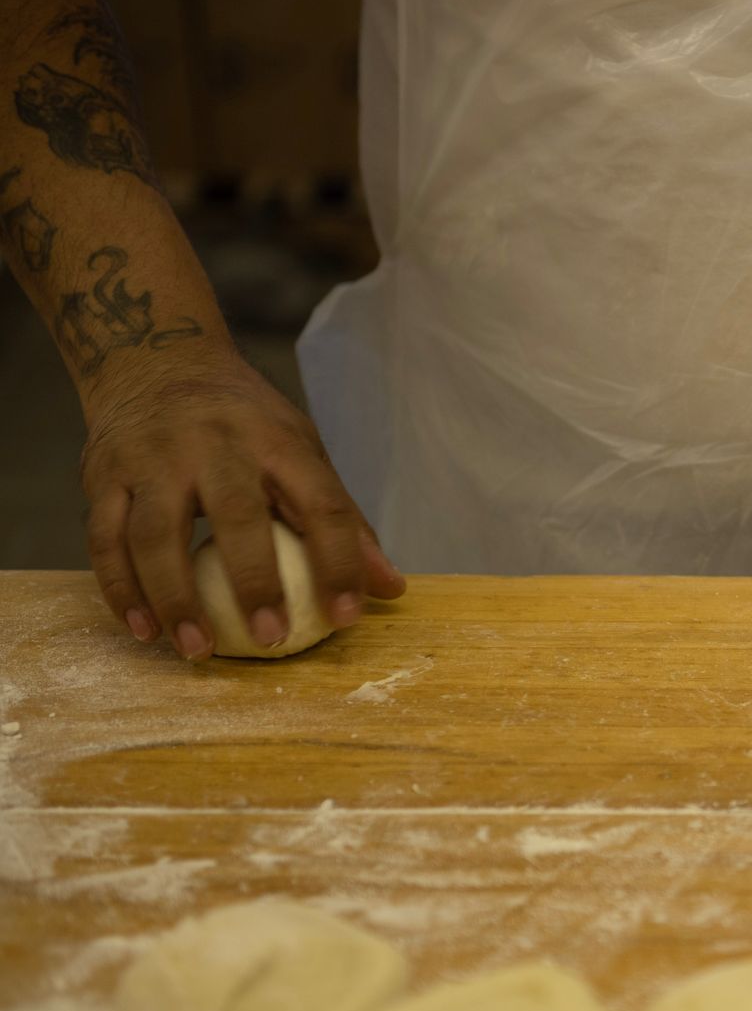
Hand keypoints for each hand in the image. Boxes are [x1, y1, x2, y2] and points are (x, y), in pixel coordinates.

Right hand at [80, 349, 404, 659]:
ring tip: (197, 650)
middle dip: (254, 581)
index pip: (320, 502)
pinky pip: (105, 540)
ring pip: (155, 534)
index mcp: (277, 441)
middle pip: (234, 515)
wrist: (154, 360)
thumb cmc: (246, 424)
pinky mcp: (102, 475)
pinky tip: (145, 630)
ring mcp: (151, 458)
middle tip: (271, 640)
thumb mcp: (302, 452)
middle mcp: (213, 444)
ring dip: (174, 598)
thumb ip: (342, 520)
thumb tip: (390, 589)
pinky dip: (122, 589)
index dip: (340, 561)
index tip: (348, 616)